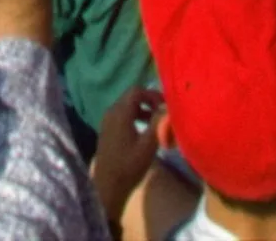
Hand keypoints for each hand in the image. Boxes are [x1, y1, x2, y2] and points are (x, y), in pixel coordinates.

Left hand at [88, 86, 165, 222]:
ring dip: (143, 110)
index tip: (165, 107)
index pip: (137, 90)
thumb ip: (158, 123)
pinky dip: (135, 117)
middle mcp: (111, 112)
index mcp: (120, 113)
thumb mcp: (148, 144)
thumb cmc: (129, 165)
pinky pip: (122, 115)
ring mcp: (107, 121)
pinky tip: (144, 131)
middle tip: (163, 113)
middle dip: (149, 101)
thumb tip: (168, 107)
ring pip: (127, 106)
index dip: (153, 94)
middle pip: (131, 97)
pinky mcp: (107, 130)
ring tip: (156, 122)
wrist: (108, 185)